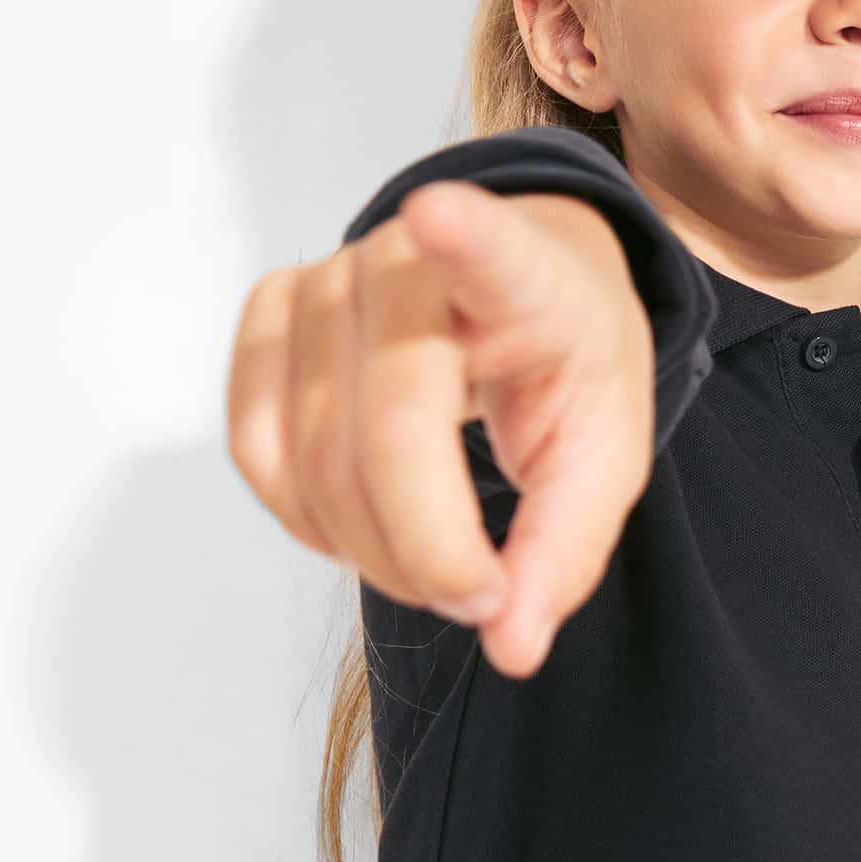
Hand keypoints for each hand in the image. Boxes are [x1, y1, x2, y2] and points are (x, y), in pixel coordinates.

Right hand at [227, 178, 658, 676]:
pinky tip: (366, 524)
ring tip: (435, 566)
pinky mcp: (270, 311)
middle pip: (385, 431)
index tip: (437, 214)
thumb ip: (563, 554)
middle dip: (428, 554)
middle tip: (483, 599)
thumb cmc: (564, 366)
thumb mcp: (604, 459)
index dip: (464, 237)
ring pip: (311, 457)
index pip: (490, 252)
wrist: (522, 289)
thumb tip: (510, 647)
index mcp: (526, 279)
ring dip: (370, 553)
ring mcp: (326, 279)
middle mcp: (410, 263)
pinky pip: (255, 447)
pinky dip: (307, 518)